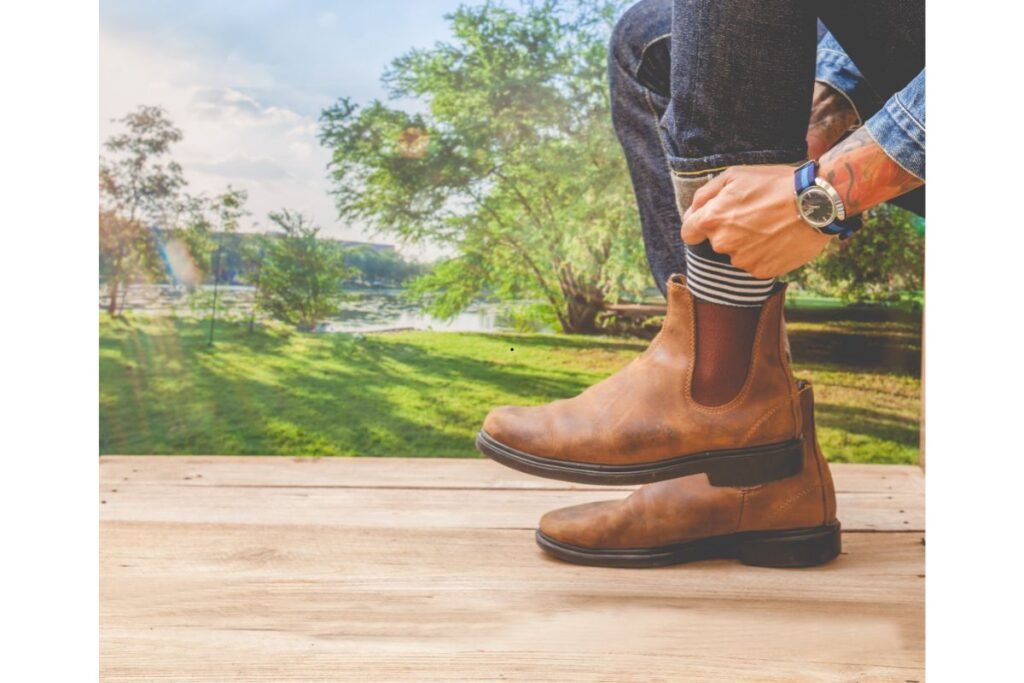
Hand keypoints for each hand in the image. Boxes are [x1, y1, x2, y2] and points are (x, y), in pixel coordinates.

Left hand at [681, 165, 830, 278]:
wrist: (815, 203)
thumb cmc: (775, 183)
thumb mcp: (735, 175)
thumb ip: (706, 194)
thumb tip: (693, 210)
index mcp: (712, 219)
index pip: (688, 233)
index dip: (697, 226)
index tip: (710, 221)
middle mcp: (723, 243)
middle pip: (715, 242)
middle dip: (727, 231)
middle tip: (752, 215)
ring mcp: (742, 260)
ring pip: (736, 254)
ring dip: (746, 243)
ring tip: (769, 225)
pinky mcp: (761, 271)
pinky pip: (755, 263)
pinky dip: (763, 253)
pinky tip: (777, 238)